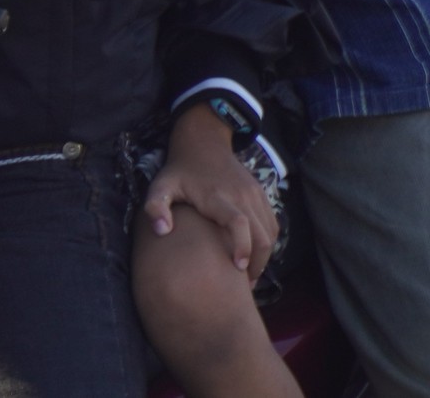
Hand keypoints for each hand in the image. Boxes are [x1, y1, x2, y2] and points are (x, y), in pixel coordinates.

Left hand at [143, 104, 275, 280]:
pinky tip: (254, 256)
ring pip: (271, 234)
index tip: (237, 270)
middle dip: (257, 264)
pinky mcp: (262, 196)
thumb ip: (156, 206)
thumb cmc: (179, 171)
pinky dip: (267, 244)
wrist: (203, 143)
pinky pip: (273, 226)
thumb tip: (162, 232)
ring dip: (263, 257)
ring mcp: (255, 196)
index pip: (239, 223)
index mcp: (218, 197)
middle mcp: (242, 196)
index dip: (242, 247)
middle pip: (262, 236)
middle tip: (242, 285)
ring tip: (248, 275)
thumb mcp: (161, 185)